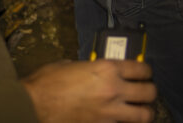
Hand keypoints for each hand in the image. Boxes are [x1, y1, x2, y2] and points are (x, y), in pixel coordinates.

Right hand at [22, 59, 155, 122]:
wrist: (33, 105)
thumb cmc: (47, 83)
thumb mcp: (72, 64)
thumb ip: (92, 68)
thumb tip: (100, 72)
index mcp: (107, 69)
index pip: (142, 69)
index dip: (146, 71)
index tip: (145, 74)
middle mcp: (113, 90)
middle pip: (149, 92)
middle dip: (149, 92)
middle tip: (146, 92)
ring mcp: (109, 113)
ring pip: (143, 116)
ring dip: (145, 112)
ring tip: (141, 111)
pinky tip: (121, 122)